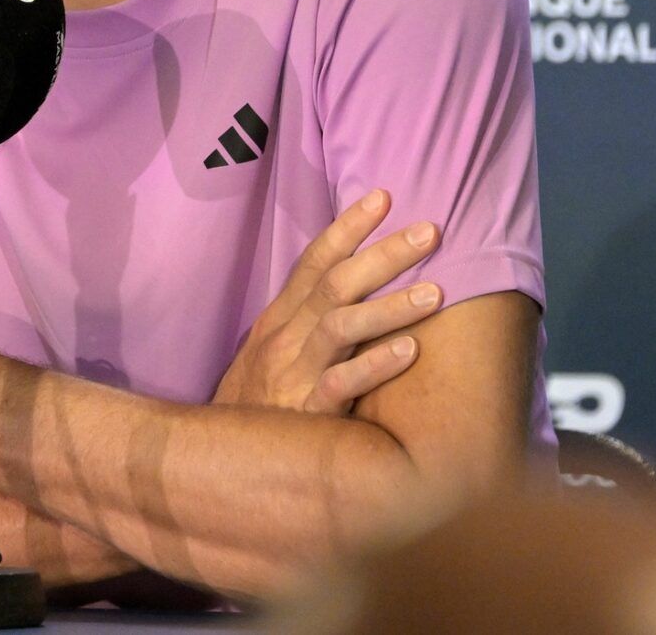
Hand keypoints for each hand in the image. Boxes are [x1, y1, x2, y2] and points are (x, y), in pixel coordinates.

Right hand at [212, 189, 442, 414]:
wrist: (220, 459)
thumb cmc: (260, 400)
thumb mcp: (274, 350)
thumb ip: (309, 318)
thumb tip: (353, 282)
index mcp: (282, 318)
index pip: (315, 261)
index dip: (348, 227)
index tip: (383, 196)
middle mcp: (286, 338)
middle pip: (336, 284)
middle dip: (383, 254)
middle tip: (429, 231)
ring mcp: (293, 374)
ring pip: (340, 328)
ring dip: (389, 306)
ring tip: (435, 292)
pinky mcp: (305, 414)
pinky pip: (340, 386)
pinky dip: (374, 366)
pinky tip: (411, 351)